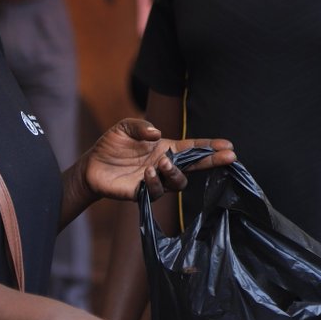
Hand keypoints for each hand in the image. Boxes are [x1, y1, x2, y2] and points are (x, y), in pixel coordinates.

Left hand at [82, 119, 234, 201]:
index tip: (229, 146)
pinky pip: (158, 191)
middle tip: (228, 157)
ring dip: (175, 172)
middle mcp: (165, 165)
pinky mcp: (144, 193)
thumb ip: (141, 126)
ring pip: (179, 182)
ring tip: (163, 162)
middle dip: (213, 161)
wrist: (91, 165)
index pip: (193, 148)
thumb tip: (158, 133)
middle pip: (195, 166)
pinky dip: (156, 182)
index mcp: (165, 148)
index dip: (211, 147)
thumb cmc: (112, 145)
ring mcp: (157, 181)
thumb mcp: (125, 127)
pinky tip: (148, 172)